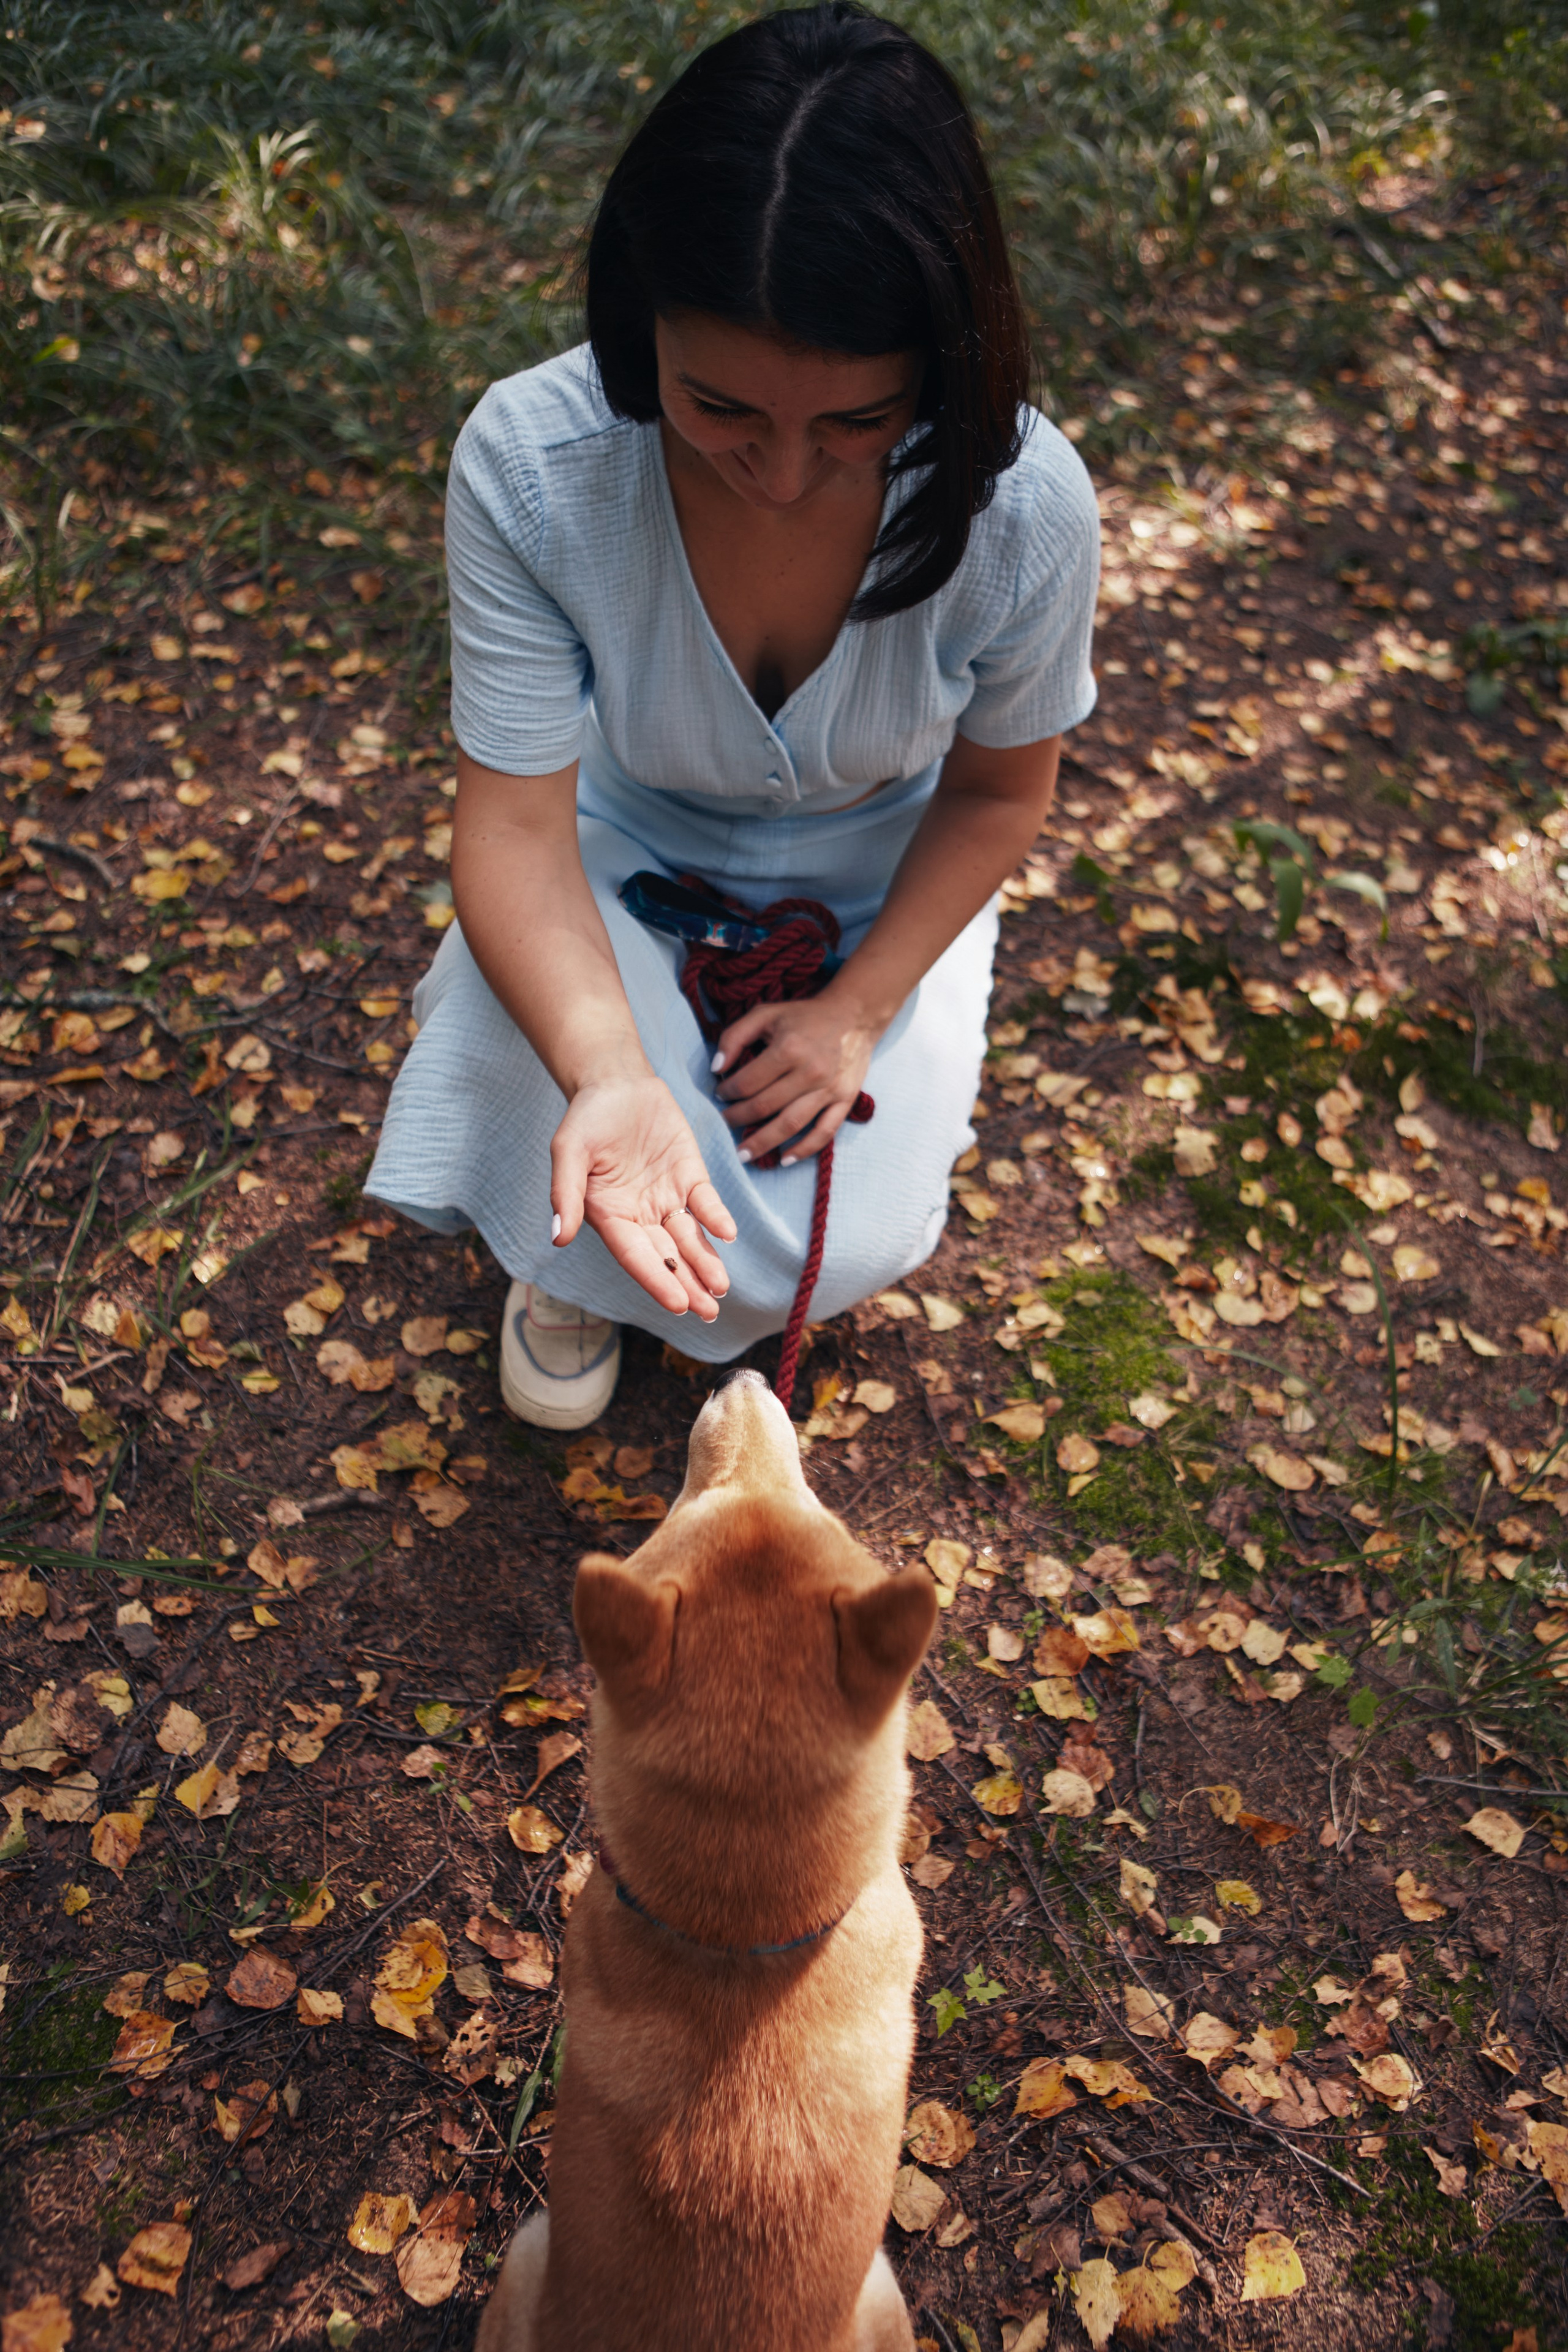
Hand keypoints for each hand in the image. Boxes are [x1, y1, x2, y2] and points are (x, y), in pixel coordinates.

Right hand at [551, 1073, 736, 1318]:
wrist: (616, 1081)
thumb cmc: (586, 1117)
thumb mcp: (569, 1150)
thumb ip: (565, 1192)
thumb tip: (558, 1237)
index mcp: (609, 1217)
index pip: (636, 1256)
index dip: (658, 1280)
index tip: (679, 1304)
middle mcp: (640, 1215)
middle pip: (667, 1256)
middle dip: (688, 1284)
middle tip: (709, 1312)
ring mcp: (667, 1197)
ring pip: (690, 1238)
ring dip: (706, 1262)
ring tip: (721, 1289)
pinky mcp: (690, 1176)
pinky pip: (705, 1203)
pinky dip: (717, 1218)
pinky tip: (727, 1234)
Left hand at [713, 990, 877, 1163]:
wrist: (853, 1016)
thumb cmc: (803, 1016)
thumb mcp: (765, 1014)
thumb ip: (734, 1037)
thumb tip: (715, 1068)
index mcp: (788, 1048)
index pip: (748, 1082)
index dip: (728, 1092)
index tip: (720, 1095)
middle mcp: (810, 1072)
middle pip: (765, 1106)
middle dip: (738, 1119)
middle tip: (723, 1125)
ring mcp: (829, 1089)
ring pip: (791, 1124)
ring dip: (764, 1143)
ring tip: (743, 1155)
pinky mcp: (845, 1099)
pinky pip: (825, 1131)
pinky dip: (804, 1149)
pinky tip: (784, 1159)